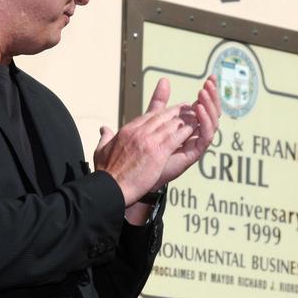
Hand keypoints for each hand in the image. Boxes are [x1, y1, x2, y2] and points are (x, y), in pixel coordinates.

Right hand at [93, 80, 198, 206]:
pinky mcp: (158, 152)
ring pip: (171, 124)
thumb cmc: (106, 173)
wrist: (111, 187)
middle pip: (162, 116)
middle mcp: (139, 132)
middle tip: (188, 109)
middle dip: (176, 112)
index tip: (171, 110)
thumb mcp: (101, 150)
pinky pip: (176, 137)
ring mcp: (149, 141)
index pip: (149, 116)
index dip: (163, 111)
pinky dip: (186, 132)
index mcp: (127, 130)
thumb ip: (105, 137)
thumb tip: (104, 129)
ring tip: (195, 117)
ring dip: (185, 120)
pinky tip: (195, 129)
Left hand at [144, 74, 220, 190]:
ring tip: (203, 93)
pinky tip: (199, 109)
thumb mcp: (153, 118)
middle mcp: (195, 134)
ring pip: (212, 122)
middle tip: (210, 83)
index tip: (210, 77)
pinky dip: (205, 121)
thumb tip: (164, 80)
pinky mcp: (194, 153)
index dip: (209, 92)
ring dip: (210, 106)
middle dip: (213, 96)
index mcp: (188, 125)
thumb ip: (159, 101)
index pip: (204, 106)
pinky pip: (206, 136)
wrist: (137, 172)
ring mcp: (195, 143)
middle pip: (212, 113)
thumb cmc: (144, 148)